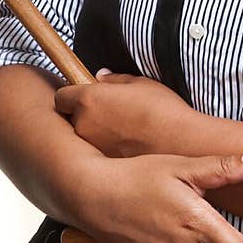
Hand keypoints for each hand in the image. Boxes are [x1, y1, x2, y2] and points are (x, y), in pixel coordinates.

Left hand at [55, 69, 194, 157]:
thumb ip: (115, 79)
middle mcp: (83, 125)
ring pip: (85, 138)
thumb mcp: (140, 83)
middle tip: (109, 113)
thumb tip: (101, 77)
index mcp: (88, 100)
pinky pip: (98, 153)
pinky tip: (128, 145)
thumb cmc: (163, 110)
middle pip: (71, 119)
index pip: (61, 97)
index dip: (71, 96)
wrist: (181, 143)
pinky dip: (107, 149)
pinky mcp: (103, 165)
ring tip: (123, 131)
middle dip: (85, 115)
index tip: (83, 96)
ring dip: (96, 134)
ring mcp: (92, 148)